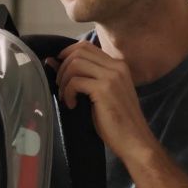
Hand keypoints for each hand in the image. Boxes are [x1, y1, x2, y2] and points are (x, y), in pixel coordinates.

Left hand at [54, 41, 156, 161]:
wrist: (135, 141)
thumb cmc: (116, 122)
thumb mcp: (99, 94)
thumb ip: (83, 76)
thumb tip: (52, 61)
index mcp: (118, 65)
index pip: (86, 46)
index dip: (67, 55)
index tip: (60, 71)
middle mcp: (116, 66)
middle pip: (78, 51)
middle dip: (63, 67)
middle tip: (61, 86)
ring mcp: (112, 76)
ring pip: (75, 63)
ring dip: (64, 80)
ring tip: (66, 96)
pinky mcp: (104, 89)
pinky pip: (76, 81)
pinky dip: (68, 92)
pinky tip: (73, 105)